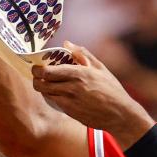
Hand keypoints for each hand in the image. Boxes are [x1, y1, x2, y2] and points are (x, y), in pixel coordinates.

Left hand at [31, 42, 153, 148]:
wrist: (120, 114)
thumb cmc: (112, 89)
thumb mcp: (100, 68)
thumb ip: (82, 54)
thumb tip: (67, 43)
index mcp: (80, 73)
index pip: (49, 71)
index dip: (38, 69)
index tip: (36, 66)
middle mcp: (73, 88)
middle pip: (43, 83)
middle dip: (36, 78)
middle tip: (36, 75)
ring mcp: (70, 101)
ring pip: (46, 93)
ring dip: (42, 88)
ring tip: (44, 83)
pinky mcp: (70, 112)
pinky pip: (54, 102)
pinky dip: (51, 96)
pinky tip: (55, 93)